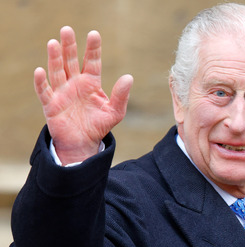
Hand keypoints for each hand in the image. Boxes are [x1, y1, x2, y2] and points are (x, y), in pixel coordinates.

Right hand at [34, 26, 132, 164]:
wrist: (83, 142)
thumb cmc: (99, 125)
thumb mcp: (115, 111)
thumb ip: (121, 95)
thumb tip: (129, 77)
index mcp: (91, 83)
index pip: (92, 62)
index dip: (93, 48)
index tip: (94, 34)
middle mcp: (75, 83)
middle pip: (70, 61)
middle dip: (69, 46)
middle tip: (67, 29)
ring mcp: (62, 92)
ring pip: (57, 71)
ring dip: (54, 58)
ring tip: (53, 43)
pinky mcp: (51, 104)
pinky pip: (44, 91)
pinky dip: (41, 82)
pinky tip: (40, 71)